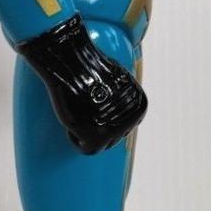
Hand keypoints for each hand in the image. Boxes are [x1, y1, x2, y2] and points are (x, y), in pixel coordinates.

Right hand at [19, 14, 146, 153]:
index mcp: (138, 106)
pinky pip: (84, 147)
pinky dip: (74, 138)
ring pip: (100, 145)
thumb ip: (122, 98)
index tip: (94, 106)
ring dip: (86, 132)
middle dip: (96, 127)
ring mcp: (113, 130)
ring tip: (78, 112)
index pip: (124, 128)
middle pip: (112, 138)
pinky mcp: (96, 137)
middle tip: (83, 111)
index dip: (105, 119)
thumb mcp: (116, 80)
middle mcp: (130, 121)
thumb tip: (121, 112)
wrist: (72, 62)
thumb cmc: (89, 68)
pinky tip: (71, 121)